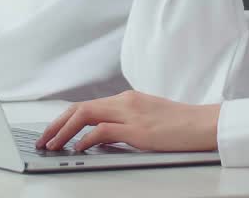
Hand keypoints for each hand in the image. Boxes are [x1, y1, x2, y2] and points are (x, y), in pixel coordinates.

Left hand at [36, 90, 220, 152]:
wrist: (205, 124)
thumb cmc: (181, 125)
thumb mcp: (148, 119)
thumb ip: (126, 122)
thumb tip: (103, 136)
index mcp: (127, 99)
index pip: (86, 105)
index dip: (64, 119)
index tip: (51, 132)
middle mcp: (125, 102)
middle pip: (79, 108)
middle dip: (56, 125)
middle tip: (43, 140)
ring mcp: (131, 114)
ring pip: (85, 115)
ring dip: (64, 132)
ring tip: (52, 146)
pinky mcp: (138, 130)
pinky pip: (102, 131)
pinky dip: (85, 139)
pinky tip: (78, 149)